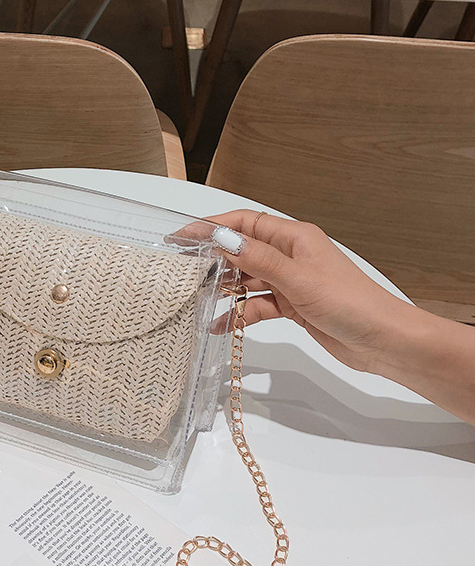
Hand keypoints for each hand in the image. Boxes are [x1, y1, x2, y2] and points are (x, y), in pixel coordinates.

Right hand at [177, 210, 412, 373]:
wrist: (384, 341)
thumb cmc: (349, 303)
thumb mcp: (299, 279)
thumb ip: (259, 259)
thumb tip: (222, 239)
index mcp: (294, 237)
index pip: (244, 224)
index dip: (212, 227)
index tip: (181, 238)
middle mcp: (290, 255)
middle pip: (242, 250)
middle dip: (213, 259)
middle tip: (182, 272)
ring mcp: (291, 281)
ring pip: (247, 279)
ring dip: (224, 290)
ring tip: (196, 300)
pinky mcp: (292, 306)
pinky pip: (257, 305)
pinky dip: (239, 313)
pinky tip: (221, 325)